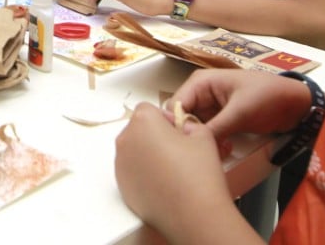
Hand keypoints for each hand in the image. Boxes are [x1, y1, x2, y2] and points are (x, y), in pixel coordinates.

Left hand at [115, 102, 235, 233]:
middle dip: (155, 135)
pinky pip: (132, 171)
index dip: (165, 119)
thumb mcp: (203, 135)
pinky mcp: (122, 186)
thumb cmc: (198, 177)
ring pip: (134, 150)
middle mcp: (126, 141)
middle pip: (138, 129)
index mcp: (143, 122)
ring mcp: (121, 165)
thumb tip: (182, 128)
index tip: (177, 131)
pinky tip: (164, 183)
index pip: (148, 109)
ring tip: (172, 169)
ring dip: (148, 154)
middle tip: (177, 150)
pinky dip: (143, 173)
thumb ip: (189, 123)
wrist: (194, 215)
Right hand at [171, 68, 312, 140]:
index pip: (176, 105)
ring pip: (195, 128)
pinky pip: (208, 133)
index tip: (186, 144)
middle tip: (204, 151)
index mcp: (201, 83)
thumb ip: (214, 128)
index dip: (177, 125)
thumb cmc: (268, 97)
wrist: (297, 104)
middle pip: (183, 118)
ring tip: (218, 152)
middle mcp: (201, 94)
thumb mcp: (240, 112)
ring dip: (204, 141)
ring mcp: (211, 108)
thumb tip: (192, 145)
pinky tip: (225, 150)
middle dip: (191, 135)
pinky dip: (213, 143)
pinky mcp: (221, 120)